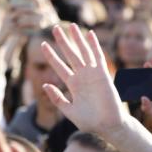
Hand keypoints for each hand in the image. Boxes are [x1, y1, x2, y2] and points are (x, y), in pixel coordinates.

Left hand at [40, 24, 128, 138]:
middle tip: (55, 28)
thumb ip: (57, 98)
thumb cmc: (90, 122)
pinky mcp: (102, 75)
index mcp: (73, 85)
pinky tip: (89, 34)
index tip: (43, 45)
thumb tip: (44, 85)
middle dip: (63, 41)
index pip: (59, 66)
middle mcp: (82, 77)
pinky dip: (94, 46)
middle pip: (70, 54)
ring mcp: (92, 74)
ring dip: (77, 39)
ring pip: (83, 52)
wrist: (108, 126)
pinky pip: (98, 57)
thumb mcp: (69, 111)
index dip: (51, 55)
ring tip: (71, 25)